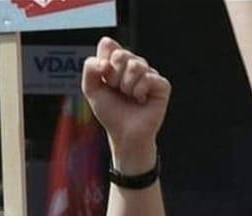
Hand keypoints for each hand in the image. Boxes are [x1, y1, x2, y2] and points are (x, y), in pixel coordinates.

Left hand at [82, 37, 170, 171]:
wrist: (124, 134)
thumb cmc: (111, 113)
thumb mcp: (91, 89)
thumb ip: (90, 68)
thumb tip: (105, 62)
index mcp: (117, 63)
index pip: (108, 45)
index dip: (103, 63)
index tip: (104, 80)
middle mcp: (134, 65)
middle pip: (121, 54)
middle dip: (114, 76)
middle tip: (117, 91)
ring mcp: (149, 74)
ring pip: (136, 65)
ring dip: (127, 85)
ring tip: (130, 96)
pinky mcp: (162, 86)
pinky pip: (149, 78)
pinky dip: (140, 90)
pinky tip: (141, 100)